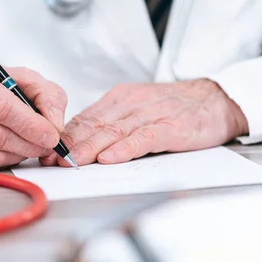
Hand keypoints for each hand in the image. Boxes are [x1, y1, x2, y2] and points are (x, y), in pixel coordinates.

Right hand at [0, 62, 66, 168]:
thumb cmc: (0, 87)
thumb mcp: (29, 81)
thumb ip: (49, 97)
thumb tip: (54, 125)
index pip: (1, 106)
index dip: (30, 125)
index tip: (51, 136)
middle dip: (28, 143)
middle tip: (46, 146)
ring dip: (18, 154)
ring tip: (30, 145)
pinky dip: (4, 160)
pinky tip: (12, 149)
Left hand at [41, 79, 247, 165]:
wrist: (215, 99)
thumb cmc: (174, 108)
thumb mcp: (137, 109)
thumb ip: (111, 123)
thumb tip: (79, 141)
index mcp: (119, 99)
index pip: (85, 118)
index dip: (64, 136)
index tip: (47, 150)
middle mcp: (131, 104)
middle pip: (95, 125)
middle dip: (70, 144)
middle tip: (52, 160)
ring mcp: (150, 114)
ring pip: (114, 131)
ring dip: (90, 148)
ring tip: (72, 162)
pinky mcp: (171, 127)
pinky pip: (144, 138)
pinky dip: (125, 149)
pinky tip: (110, 158)